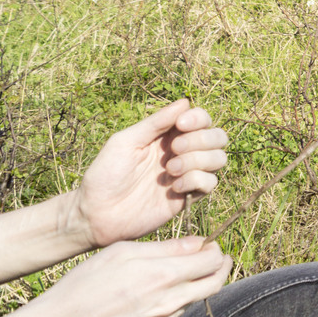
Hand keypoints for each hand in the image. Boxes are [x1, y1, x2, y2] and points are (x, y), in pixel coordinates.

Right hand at [22, 237, 231, 316]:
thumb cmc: (84, 283)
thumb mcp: (121, 252)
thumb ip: (165, 248)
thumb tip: (199, 243)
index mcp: (162, 276)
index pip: (212, 262)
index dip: (216, 250)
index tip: (210, 244)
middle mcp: (167, 302)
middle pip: (214, 284)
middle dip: (221, 268)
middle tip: (218, 259)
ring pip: (191, 301)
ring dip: (193, 286)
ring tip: (177, 274)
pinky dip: (169, 304)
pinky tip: (148, 297)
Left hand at [73, 100, 228, 247]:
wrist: (98, 214)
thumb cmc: (105, 174)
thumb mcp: (125, 142)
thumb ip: (155, 123)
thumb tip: (185, 102)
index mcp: (167, 135)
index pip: (201, 119)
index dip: (198, 118)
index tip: (181, 125)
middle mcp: (182, 152)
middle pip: (218, 137)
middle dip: (202, 140)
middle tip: (174, 149)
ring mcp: (187, 174)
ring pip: (219, 158)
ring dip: (199, 160)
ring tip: (171, 169)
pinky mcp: (189, 196)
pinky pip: (211, 183)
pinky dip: (196, 181)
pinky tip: (174, 187)